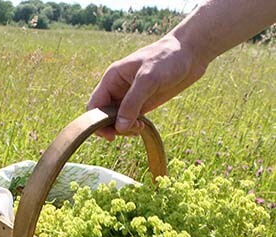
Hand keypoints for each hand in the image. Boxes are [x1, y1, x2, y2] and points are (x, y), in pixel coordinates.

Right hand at [87, 34, 207, 140]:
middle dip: (113, 127)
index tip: (110, 135)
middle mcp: (117, 89)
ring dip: (124, 128)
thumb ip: (132, 103)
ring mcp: (129, 97)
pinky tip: (142, 126)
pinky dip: (133, 127)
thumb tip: (119, 127)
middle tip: (131, 130)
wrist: (190, 54)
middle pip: (103, 115)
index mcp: (111, 79)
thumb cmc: (167, 59)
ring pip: (116, 120)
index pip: (94, 105)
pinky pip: (130, 119)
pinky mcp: (142, 103)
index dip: (96, 122)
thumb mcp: (148, 79)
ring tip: (139, 128)